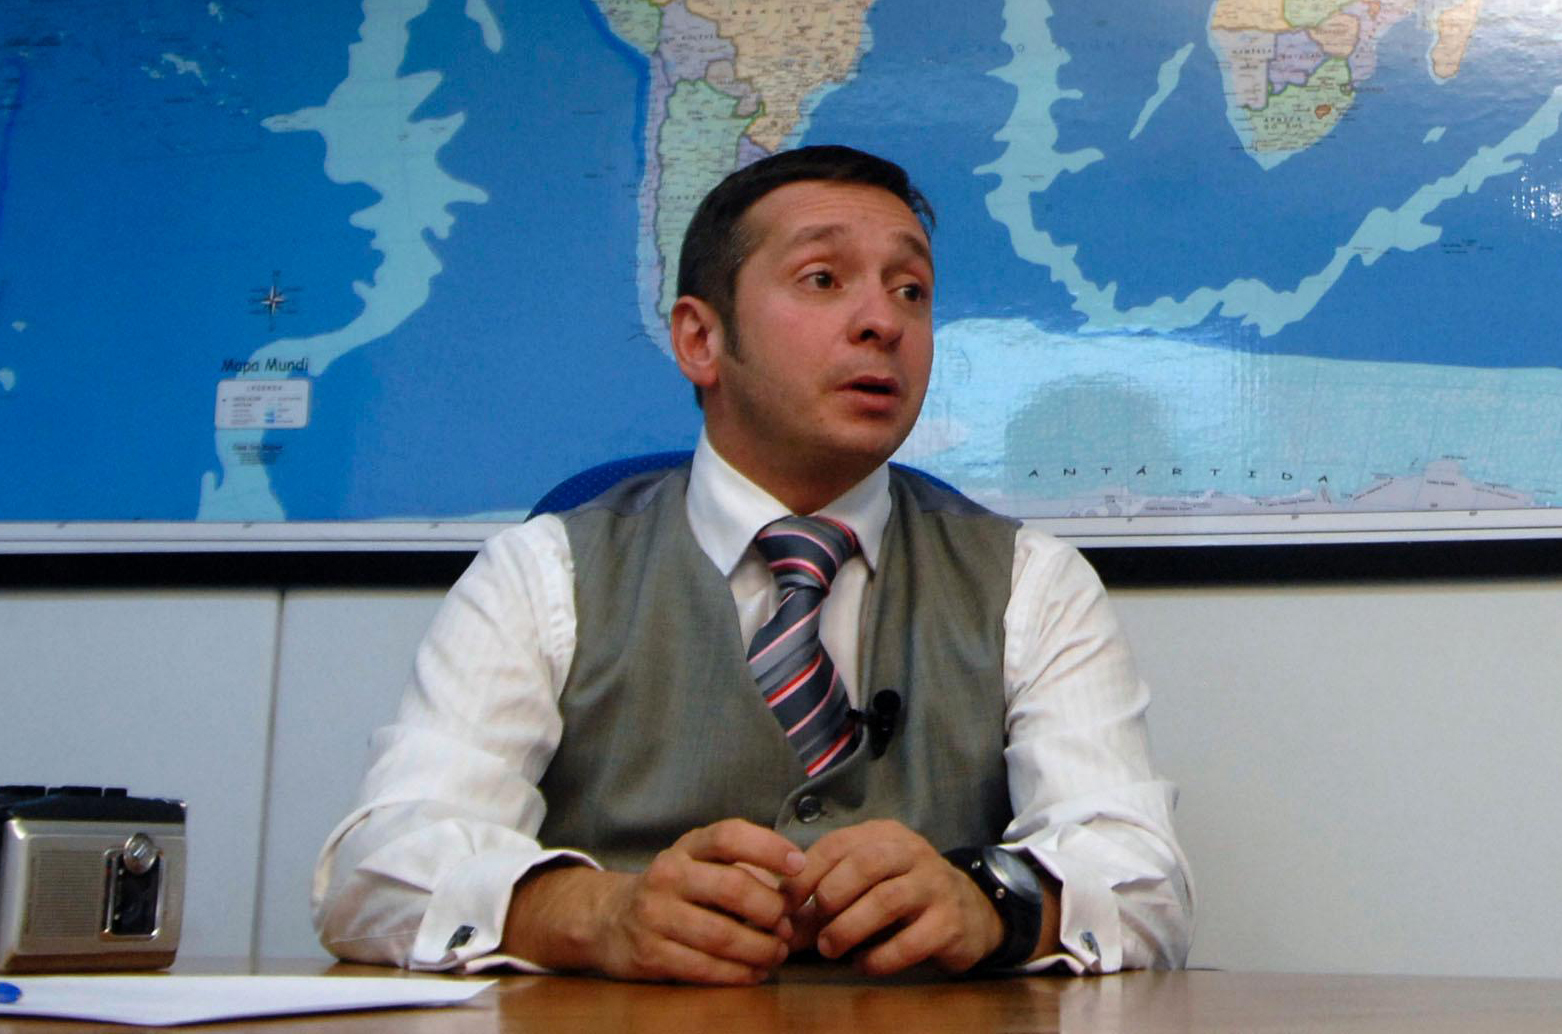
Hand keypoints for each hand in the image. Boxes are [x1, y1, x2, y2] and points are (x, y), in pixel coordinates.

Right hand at [505, 819, 805, 983]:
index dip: (768, 847)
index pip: (729, 835)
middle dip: (771, 910)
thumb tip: (794, 890)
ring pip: (723, 935)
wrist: (609, 919)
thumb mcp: (699, 864)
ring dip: (761, 949)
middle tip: (787, 924)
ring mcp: (655, 915)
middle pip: (733, 887)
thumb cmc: (674, 890)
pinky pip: (705, 968)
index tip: (799, 864)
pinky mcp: (650, 953)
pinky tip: (754, 972)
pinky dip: (738, 974)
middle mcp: (668, 875)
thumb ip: (741, 869)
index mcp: (686, 848)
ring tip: (777, 953)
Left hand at [784, 819, 1004, 974]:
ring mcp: (935, 885)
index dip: (805, 875)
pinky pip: (911, 941)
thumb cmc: (903, 895)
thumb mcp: (865, 886)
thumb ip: (824, 901)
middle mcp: (911, 852)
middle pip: (864, 864)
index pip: (836, 844)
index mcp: (883, 835)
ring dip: (851, 928)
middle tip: (813, 928)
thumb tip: (782, 927)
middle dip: (831, 896)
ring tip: (831, 949)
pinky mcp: (950, 922)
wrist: (970, 911)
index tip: (785, 905)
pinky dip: (880, 957)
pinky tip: (865, 964)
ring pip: (888, 899)